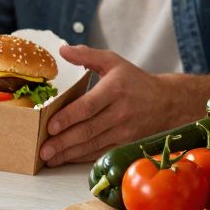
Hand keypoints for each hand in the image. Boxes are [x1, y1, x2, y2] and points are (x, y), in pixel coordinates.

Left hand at [38, 45, 178, 166]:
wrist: (167, 103)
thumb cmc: (135, 81)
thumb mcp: (113, 62)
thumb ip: (87, 55)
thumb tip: (62, 50)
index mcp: (114, 90)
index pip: (88, 106)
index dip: (68, 118)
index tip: (50, 126)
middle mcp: (120, 112)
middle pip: (88, 130)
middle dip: (63, 142)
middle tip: (42, 150)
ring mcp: (124, 131)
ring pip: (93, 145)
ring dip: (69, 153)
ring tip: (49, 159)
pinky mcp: (126, 143)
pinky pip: (101, 152)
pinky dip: (82, 158)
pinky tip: (66, 159)